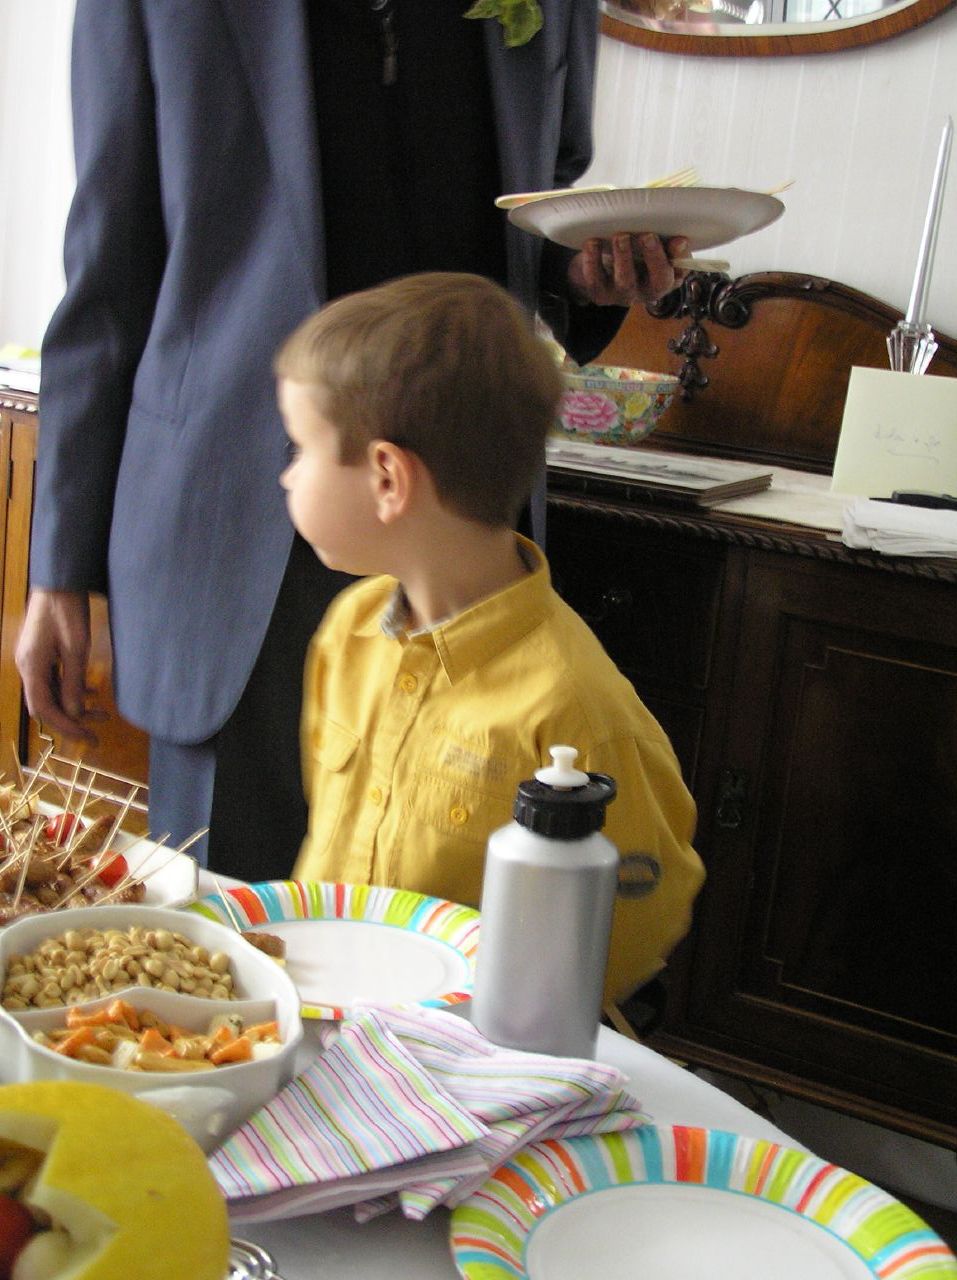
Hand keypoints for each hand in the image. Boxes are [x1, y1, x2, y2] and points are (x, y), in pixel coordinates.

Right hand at [15, 589, 98, 742]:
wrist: (59, 581)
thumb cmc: (67, 610)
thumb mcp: (76, 648)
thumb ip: (73, 682)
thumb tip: (74, 713)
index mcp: (31, 666)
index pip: (44, 709)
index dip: (66, 727)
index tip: (90, 738)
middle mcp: (27, 666)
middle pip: (46, 705)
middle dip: (71, 720)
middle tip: (98, 731)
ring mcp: (33, 660)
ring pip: (51, 693)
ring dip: (74, 705)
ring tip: (102, 712)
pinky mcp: (41, 654)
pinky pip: (54, 680)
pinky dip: (71, 690)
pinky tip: (91, 693)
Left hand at [568, 233, 689, 306]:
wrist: (599, 268)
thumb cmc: (633, 255)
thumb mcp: (654, 250)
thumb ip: (669, 247)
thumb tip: (680, 241)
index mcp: (661, 281)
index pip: (675, 275)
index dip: (677, 259)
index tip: (676, 240)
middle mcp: (643, 293)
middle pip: (655, 283)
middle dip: (654, 257)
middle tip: (647, 235)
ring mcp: (620, 295)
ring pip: (625, 282)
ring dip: (624, 257)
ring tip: (621, 236)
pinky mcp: (598, 293)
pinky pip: (595, 280)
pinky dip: (593, 260)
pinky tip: (593, 242)